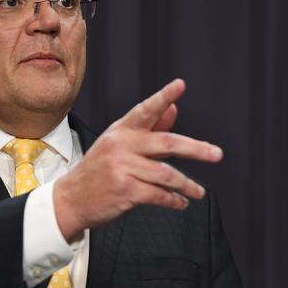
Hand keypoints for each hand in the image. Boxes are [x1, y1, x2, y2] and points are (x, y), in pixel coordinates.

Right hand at [54, 79, 222, 241]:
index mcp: (121, 130)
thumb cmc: (99, 170)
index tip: (180, 85)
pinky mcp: (125, 191)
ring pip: (166, 174)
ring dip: (187, 185)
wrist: (71, 199)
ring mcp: (122, 168)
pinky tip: (180, 202)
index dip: (164, 96)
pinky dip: (173, 200)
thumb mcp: (119, 145)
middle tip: (216, 154)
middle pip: (167, 142)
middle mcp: (121, 145)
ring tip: (198, 192)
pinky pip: (159, 194)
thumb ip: (150, 129)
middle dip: (196, 149)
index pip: (145, 110)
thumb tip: (174, 109)